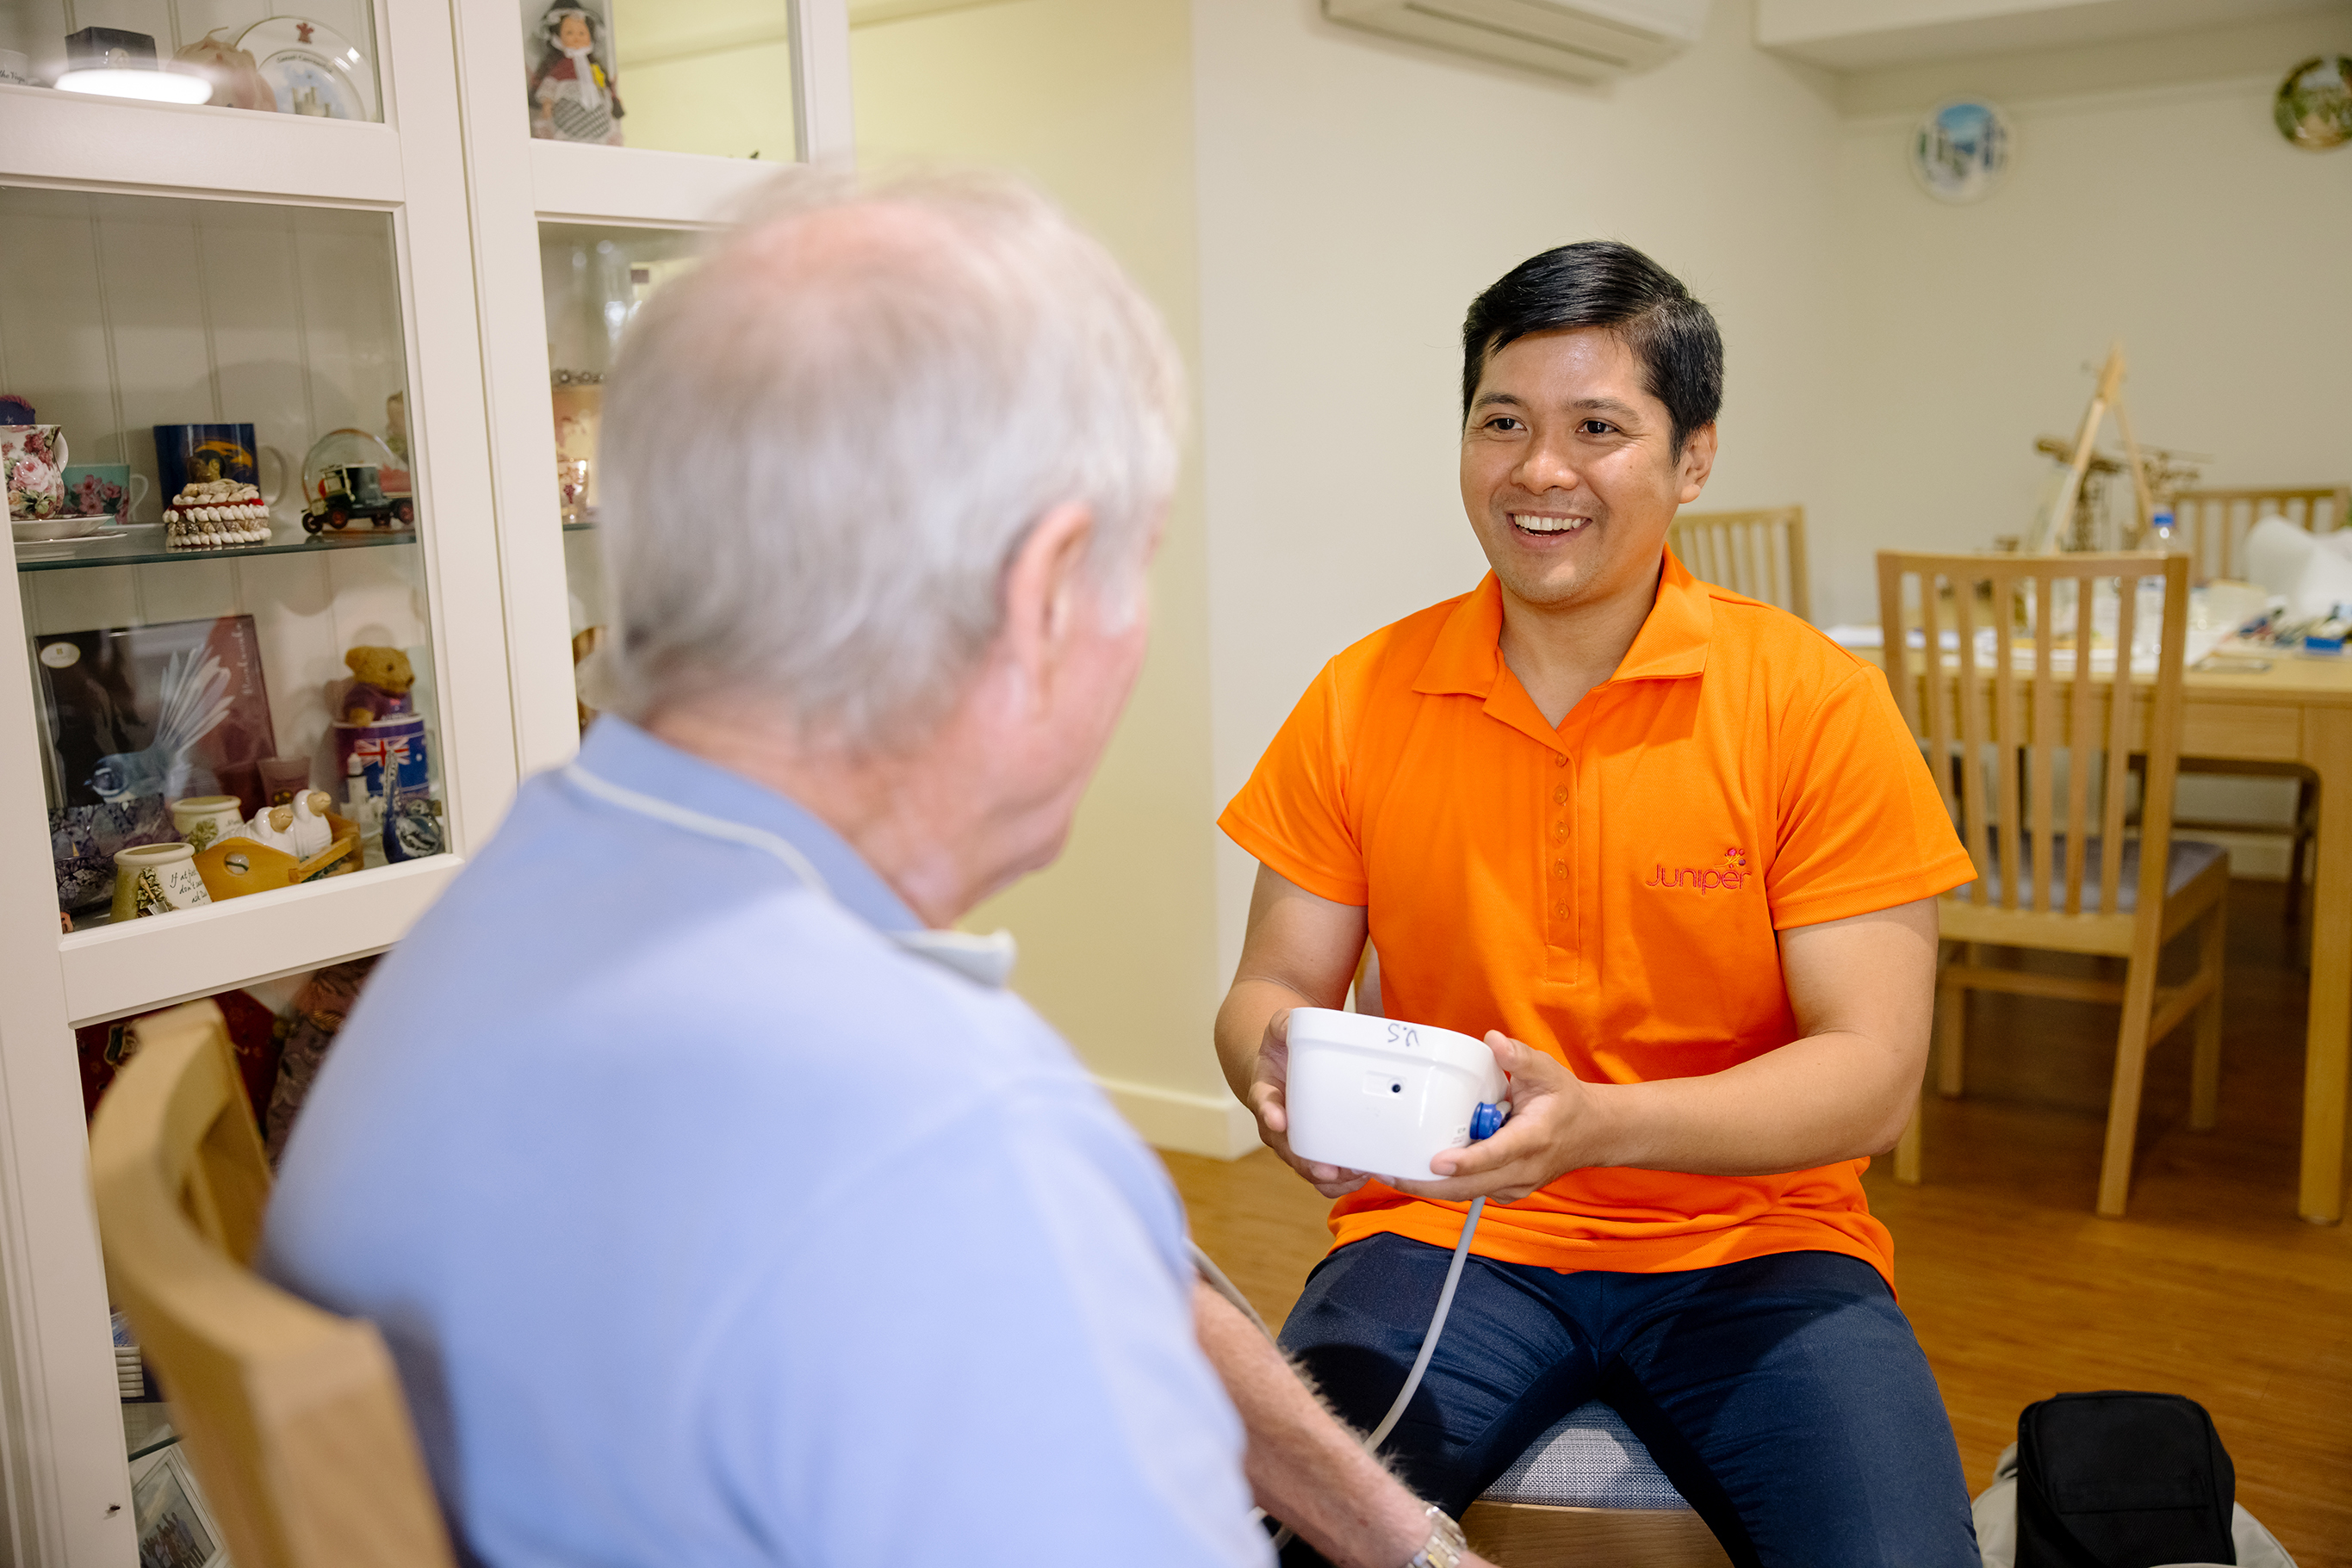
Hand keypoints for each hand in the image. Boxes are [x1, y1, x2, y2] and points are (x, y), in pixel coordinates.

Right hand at [1248, 1009, 1370, 1198]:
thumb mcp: (1281, 1030)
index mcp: (1267, 1092)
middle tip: (1327, 1169)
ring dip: (1329, 1178)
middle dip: (1306, 1162)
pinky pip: (1325, 1176)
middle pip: (1288, 1150)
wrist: (1283, 1071)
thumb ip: (1284, 1024)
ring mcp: (1295, 1143)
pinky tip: (1363, 1174)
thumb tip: (1291, 1021)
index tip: (1279, 1119)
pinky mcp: (1314, 1153)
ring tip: (1354, 1174)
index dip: (1269, 1112)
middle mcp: (1277, 1125)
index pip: (1263, 1102)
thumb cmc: (1283, 1052)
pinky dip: (1342, 1181)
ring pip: (1307, 1169)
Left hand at [1387, 1031, 1613, 1204]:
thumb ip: (1520, 1057)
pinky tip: (1425, 1171)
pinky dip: (1450, 1185)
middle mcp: (1523, 1168)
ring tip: (1398, 1173)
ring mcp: (1516, 1184)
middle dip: (1430, 1184)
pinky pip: (1475, 1192)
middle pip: (1472, 1186)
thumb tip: (1494, 1041)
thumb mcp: (1548, 1072)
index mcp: (1533, 1138)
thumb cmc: (1567, 1103)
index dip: (1465, 1161)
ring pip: (1470, 1194)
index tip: (1436, 1161)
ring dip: (1434, 1188)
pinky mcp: (1508, 1190)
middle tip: (1393, 1174)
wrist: (1594, 1133)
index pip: (1496, 1155)